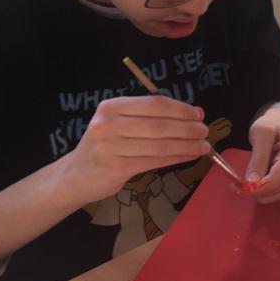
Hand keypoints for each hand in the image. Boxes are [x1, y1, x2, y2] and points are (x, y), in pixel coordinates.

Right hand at [60, 96, 209, 204]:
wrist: (74, 176)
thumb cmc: (104, 147)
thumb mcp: (119, 124)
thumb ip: (150, 118)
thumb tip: (193, 114)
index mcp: (111, 107)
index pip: (154, 104)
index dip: (180, 109)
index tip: (198, 114)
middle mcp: (109, 124)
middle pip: (159, 124)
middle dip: (188, 128)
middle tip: (205, 131)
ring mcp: (112, 146)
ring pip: (160, 144)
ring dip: (187, 145)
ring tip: (204, 146)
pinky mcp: (117, 168)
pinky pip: (155, 161)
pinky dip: (176, 157)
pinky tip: (189, 156)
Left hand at [244, 108, 279, 202]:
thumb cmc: (272, 125)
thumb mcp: (261, 133)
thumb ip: (258, 157)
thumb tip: (252, 182)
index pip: (276, 179)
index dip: (257, 188)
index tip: (239, 187)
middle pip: (276, 188)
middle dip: (256, 189)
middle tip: (237, 184)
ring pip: (277, 194)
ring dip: (260, 191)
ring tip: (248, 179)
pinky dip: (266, 192)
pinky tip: (259, 182)